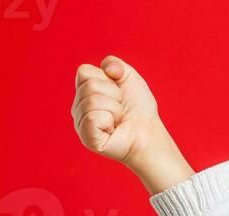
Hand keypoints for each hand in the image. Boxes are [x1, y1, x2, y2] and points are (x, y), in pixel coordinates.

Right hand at [71, 56, 192, 192]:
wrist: (150, 133)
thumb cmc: (139, 109)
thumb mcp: (130, 78)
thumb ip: (116, 64)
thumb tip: (107, 68)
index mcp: (84, 91)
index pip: (84, 71)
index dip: (106, 79)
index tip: (118, 92)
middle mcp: (78, 106)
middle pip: (89, 85)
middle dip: (114, 95)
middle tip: (121, 109)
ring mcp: (80, 123)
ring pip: (92, 101)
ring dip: (115, 109)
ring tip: (119, 119)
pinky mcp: (87, 138)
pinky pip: (93, 117)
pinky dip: (109, 120)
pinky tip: (113, 129)